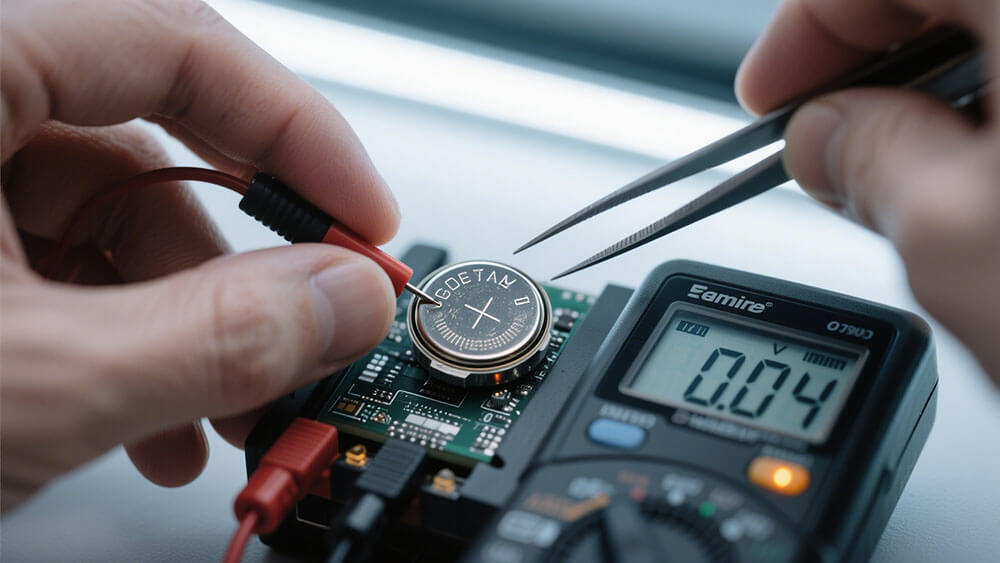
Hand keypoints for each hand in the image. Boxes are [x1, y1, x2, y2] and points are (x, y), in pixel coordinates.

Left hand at [1, 0, 398, 509]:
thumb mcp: (42, 377)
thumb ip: (216, 334)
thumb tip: (348, 300)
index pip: (179, 44)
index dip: (298, 132)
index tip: (365, 217)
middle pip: (151, 144)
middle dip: (241, 264)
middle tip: (313, 330)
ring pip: (105, 216)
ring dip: (182, 322)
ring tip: (215, 416)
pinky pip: (54, 257)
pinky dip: (115, 332)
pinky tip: (138, 418)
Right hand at [736, 0, 999, 382]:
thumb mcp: (963, 241)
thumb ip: (869, 161)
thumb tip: (819, 138)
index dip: (797, 35)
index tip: (765, 98)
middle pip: (932, 4)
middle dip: (866, 76)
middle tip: (832, 154)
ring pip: (988, 43)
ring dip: (933, 109)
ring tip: (912, 193)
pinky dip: (990, 127)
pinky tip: (986, 191)